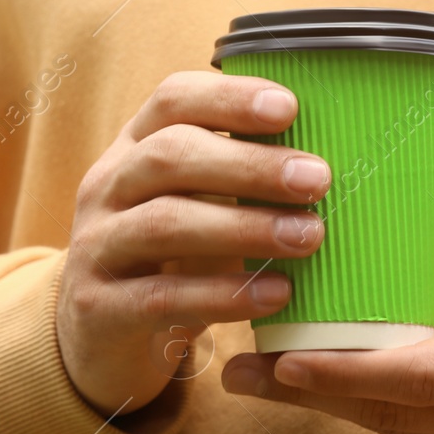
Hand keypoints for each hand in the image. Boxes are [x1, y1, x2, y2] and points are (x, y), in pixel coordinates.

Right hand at [57, 72, 331, 415]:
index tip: (291, 107)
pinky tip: (277, 294)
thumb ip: (240, 175)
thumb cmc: (168, 258)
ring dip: (244, 227)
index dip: (228, 97)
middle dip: (249, 164)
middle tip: (317, 179)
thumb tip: (336, 154)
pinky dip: (224, 294)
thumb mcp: (193, 204)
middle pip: (169, 156)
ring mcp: (96, 247)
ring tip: (309, 237)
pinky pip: (162, 296)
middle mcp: (107, 188)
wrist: (97, 337)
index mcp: (133, 149)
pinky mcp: (99, 308)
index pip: (171, 100)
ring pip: (165, 223)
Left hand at [221, 142, 433, 433]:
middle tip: (237, 373)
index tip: (284, 358)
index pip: (429, 376)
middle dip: (312, 395)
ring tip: (262, 378)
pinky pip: (427, 433)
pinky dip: (376, 409)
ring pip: (404, 430)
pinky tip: (331, 382)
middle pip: (395, 415)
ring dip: (334, 404)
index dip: (349, 372)